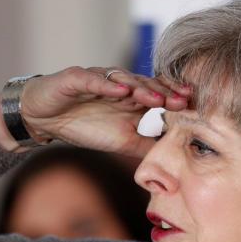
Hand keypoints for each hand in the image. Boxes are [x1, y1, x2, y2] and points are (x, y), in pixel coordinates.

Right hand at [0, 67, 190, 157]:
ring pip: (125, 80)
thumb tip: (176, 162)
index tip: (195, 110)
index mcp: (133, 99)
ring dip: (142, 88)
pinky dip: (107, 84)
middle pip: (148, 84)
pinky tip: (120, 89)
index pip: (160, 95)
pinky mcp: (77, 79)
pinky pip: (94, 79)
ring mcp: (99, 80)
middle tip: (184, 100)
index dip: (176, 101)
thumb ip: (148, 147)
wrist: (45, 119)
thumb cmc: (84, 126)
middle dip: (166, 92)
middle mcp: (120, 86)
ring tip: (156, 98)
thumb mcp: (123, 141)